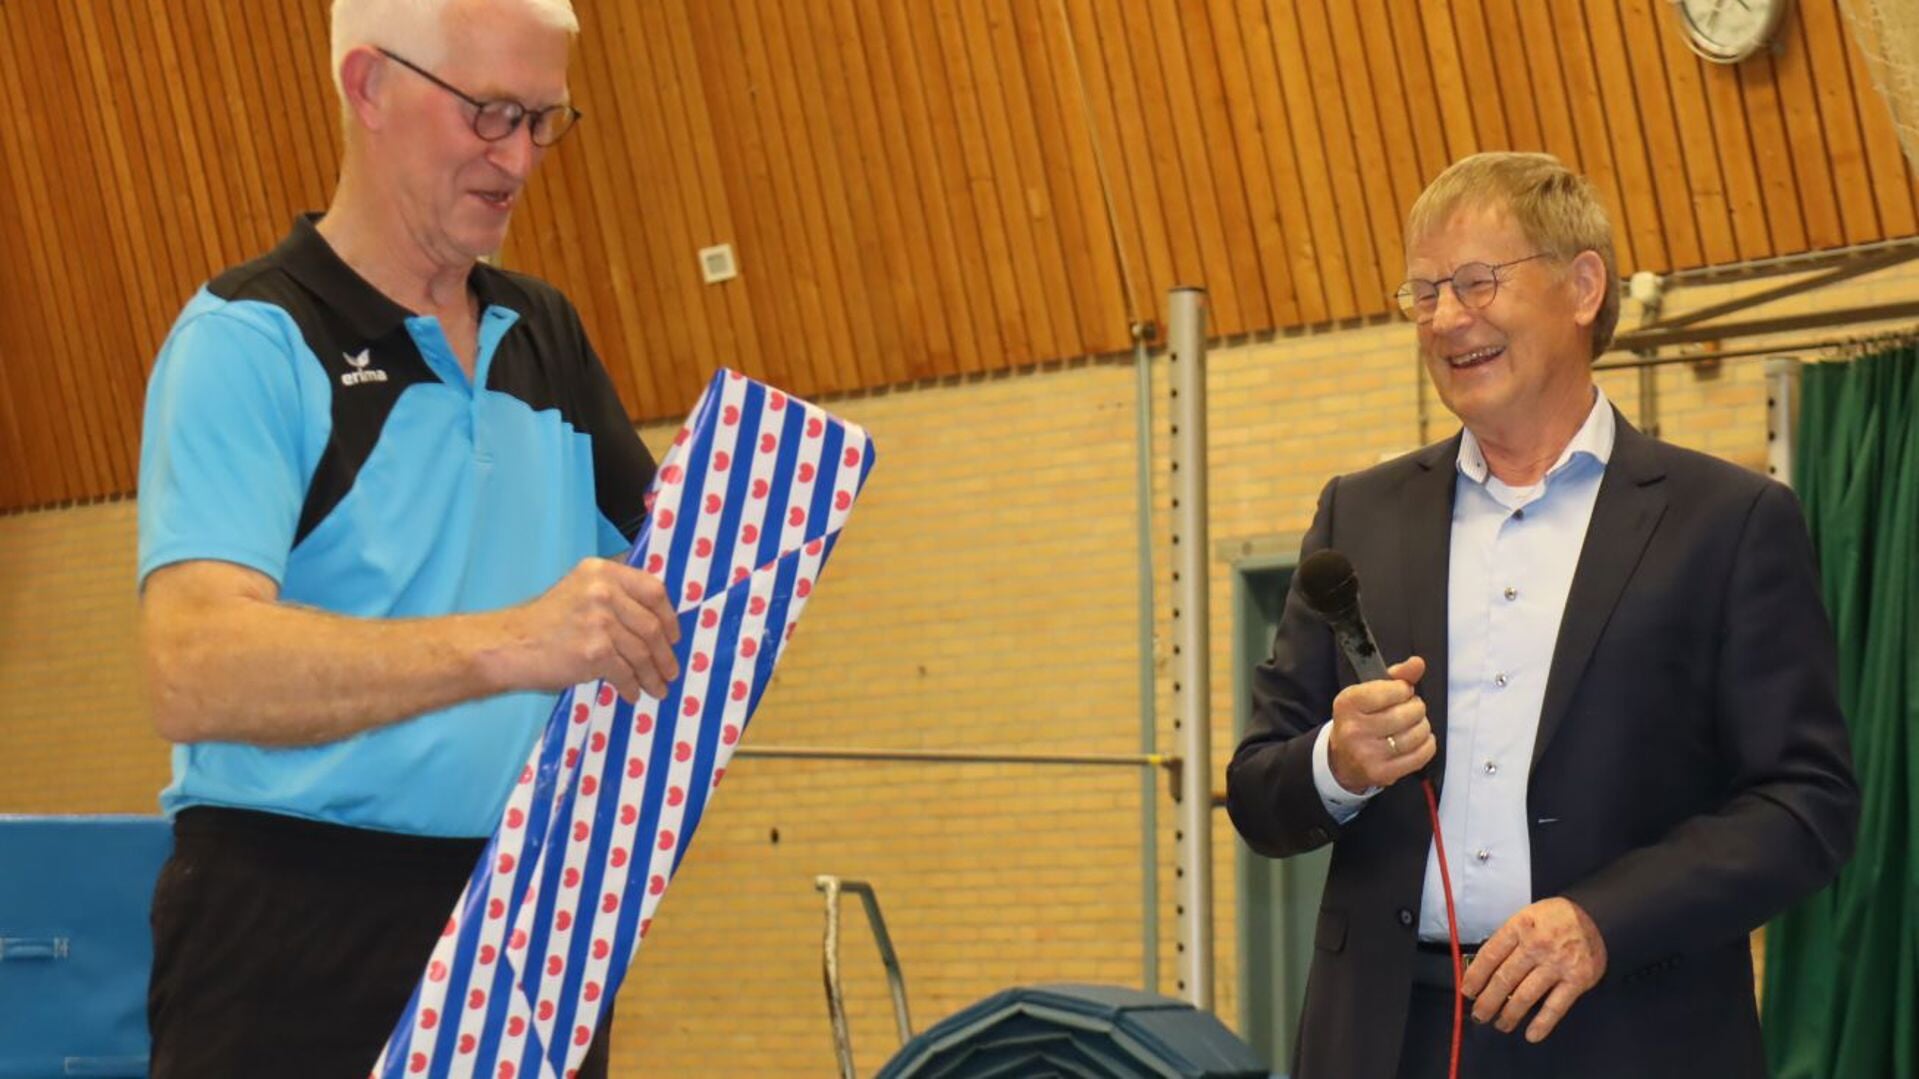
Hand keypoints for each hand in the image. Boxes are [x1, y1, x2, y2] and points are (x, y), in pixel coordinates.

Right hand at [496, 558, 681, 701]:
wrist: (509, 646)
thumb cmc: (544, 623)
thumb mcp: (579, 591)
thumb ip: (613, 596)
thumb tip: (657, 621)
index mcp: (602, 571)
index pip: (653, 589)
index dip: (669, 616)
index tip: (674, 636)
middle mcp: (603, 590)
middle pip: (651, 625)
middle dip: (665, 653)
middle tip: (671, 670)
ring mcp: (599, 621)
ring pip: (641, 652)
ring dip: (652, 675)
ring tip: (657, 688)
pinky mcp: (594, 651)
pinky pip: (625, 673)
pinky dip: (632, 687)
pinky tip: (633, 694)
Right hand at [1326, 656, 1433, 792]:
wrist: (1342, 760)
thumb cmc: (1360, 720)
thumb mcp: (1369, 693)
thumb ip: (1396, 676)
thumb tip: (1418, 663)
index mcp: (1348, 703)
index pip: (1394, 690)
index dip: (1404, 690)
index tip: (1400, 693)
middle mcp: (1354, 729)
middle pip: (1408, 713)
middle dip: (1416, 708)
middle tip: (1409, 710)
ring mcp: (1368, 754)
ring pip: (1417, 734)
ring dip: (1422, 726)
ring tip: (1414, 725)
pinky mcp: (1382, 773)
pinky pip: (1421, 755)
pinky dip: (1427, 744)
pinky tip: (1419, 740)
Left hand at [1462, 897, 1607, 1042]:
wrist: (1595, 916)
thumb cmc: (1554, 918)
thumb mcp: (1526, 916)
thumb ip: (1509, 940)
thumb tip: (1485, 968)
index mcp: (1519, 927)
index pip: (1490, 955)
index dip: (1475, 976)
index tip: (1467, 991)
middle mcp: (1536, 946)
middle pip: (1504, 978)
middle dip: (1488, 1001)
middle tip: (1479, 1015)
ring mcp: (1557, 964)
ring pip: (1525, 995)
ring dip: (1509, 1014)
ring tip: (1500, 1024)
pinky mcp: (1577, 980)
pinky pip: (1556, 1006)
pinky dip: (1542, 1023)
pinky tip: (1531, 1035)